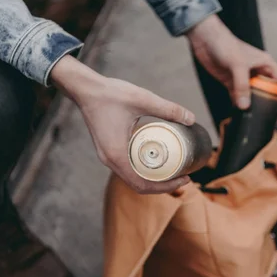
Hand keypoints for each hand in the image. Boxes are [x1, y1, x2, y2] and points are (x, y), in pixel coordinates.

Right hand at [50, 55, 194, 193]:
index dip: (166, 187)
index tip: (184, 180)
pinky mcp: (108, 150)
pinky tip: (157, 159)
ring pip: (133, 178)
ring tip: (173, 170)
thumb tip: (191, 118)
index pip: (143, 184)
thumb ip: (168, 109)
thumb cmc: (110, 94)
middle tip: (183, 176)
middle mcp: (110, 160)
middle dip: (163, 185)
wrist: (85, 89)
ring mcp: (107, 157)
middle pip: (139, 185)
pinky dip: (144, 170)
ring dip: (153, 179)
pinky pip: (128, 168)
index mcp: (117, 155)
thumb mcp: (143, 99)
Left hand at [186, 15, 276, 115]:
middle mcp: (257, 71)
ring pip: (253, 95)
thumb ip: (242, 86)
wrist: (205, 38)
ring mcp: (244, 77)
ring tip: (255, 118)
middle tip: (270, 118)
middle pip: (269, 91)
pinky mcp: (231, 81)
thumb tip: (244, 106)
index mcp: (266, 64)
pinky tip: (239, 114)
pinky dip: (239, 105)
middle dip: (271, 104)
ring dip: (254, 106)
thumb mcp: (237, 65)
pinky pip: (238, 97)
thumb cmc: (225, 44)